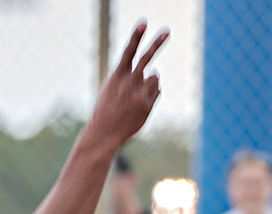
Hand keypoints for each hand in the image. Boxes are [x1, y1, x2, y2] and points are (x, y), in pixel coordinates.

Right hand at [85, 23, 168, 150]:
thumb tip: (156, 74)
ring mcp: (139, 94)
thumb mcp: (111, 89)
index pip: (128, 51)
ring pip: (155, 78)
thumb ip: (131, 78)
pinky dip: (152, 94)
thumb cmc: (106, 109)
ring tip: (138, 93)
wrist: (104, 133)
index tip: (144, 23)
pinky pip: (157, 92)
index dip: (136, 37)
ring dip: (151, 81)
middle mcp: (128, 83)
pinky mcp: (147, 105)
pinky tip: (140, 104)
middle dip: (157, 43)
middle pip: (146, 58)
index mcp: (116, 76)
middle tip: (167, 31)